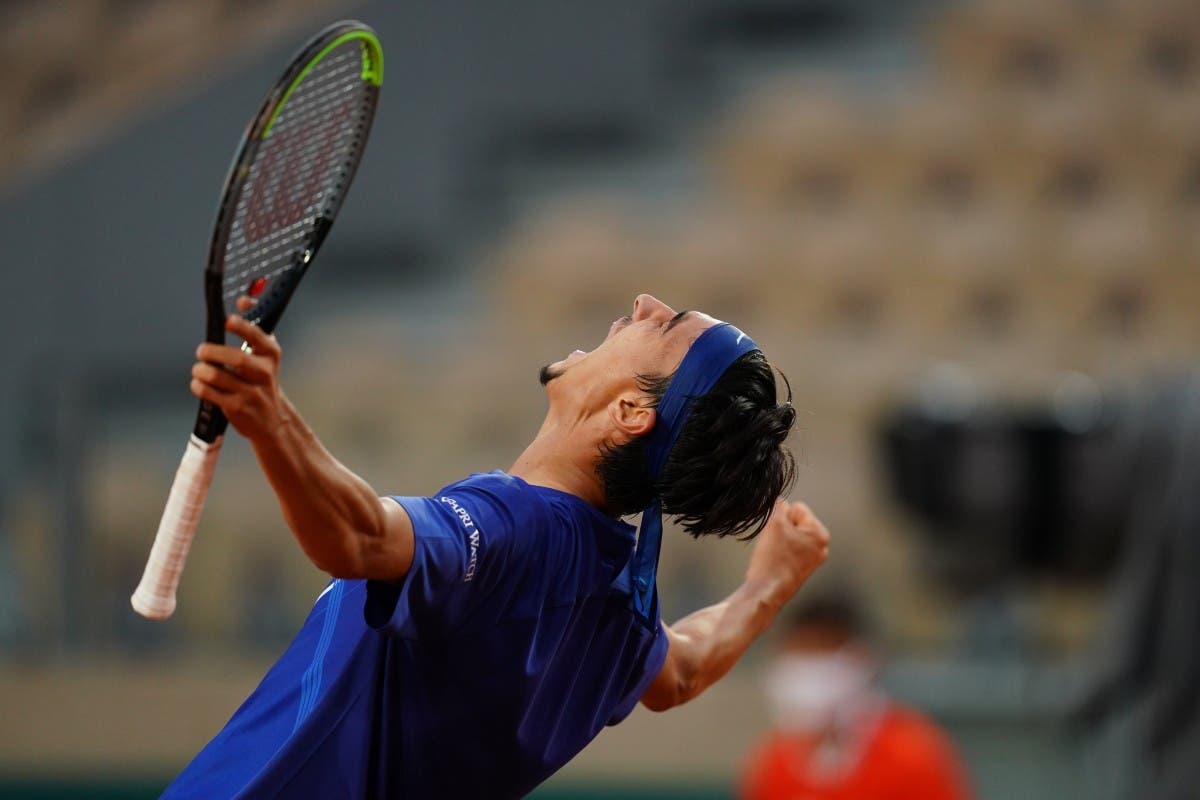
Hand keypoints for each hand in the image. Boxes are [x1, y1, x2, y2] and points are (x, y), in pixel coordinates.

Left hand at [190, 298, 285, 441]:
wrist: (272, 420)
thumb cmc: (261, 382)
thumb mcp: (264, 356)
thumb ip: (252, 328)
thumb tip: (243, 299)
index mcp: (271, 355)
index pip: (257, 337)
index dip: (242, 327)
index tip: (227, 320)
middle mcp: (264, 372)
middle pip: (236, 358)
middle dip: (213, 352)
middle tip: (202, 351)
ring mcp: (251, 392)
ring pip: (218, 376)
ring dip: (202, 371)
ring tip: (199, 370)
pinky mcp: (238, 408)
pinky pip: (210, 393)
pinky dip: (199, 386)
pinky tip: (200, 384)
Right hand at [745, 499, 829, 607]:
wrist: (766, 591)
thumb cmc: (773, 559)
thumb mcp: (774, 523)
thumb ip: (779, 506)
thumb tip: (781, 501)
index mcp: (821, 534)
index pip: (798, 508)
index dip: (782, 517)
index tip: (777, 533)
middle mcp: (822, 547)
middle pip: (796, 522)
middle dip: (783, 528)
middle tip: (774, 544)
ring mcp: (813, 560)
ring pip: (791, 536)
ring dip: (780, 539)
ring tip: (773, 553)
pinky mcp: (803, 569)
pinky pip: (789, 550)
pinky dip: (780, 551)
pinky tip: (774, 561)